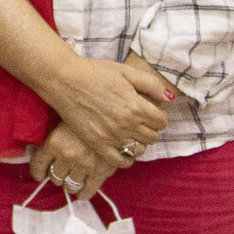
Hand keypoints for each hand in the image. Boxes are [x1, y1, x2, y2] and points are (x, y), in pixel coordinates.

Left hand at [29, 123, 117, 203]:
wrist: (112, 116)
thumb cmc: (87, 116)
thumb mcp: (64, 122)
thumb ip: (54, 139)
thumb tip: (42, 155)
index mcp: (54, 142)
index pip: (38, 164)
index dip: (37, 172)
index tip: (38, 176)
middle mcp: (67, 155)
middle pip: (55, 176)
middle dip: (57, 176)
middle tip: (61, 173)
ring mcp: (84, 165)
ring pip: (70, 185)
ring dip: (70, 184)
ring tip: (72, 181)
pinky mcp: (100, 171)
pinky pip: (88, 189)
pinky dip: (84, 194)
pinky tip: (82, 194)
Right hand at [44, 55, 172, 167]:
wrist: (63, 79)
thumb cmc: (94, 72)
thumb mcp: (125, 71)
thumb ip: (151, 84)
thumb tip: (169, 98)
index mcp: (135, 106)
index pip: (161, 121)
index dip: (159, 115)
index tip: (151, 111)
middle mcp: (125, 124)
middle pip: (153, 137)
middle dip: (150, 128)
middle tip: (140, 120)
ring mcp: (111, 136)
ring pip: (139, 149)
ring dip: (139, 141)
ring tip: (131, 131)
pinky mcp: (96, 143)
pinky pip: (120, 161)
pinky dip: (127, 158)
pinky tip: (125, 149)